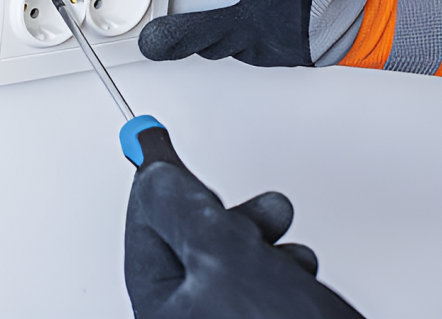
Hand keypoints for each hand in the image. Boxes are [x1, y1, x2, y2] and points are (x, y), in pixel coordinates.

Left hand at [125, 160, 365, 318]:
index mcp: (160, 308)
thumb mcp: (227, 258)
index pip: (145, 226)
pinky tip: (296, 269)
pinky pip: (255, 283)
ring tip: (281, 237)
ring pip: (226, 259)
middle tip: (239, 200)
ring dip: (255, 236)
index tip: (153, 140)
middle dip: (219, 212)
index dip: (158, 181)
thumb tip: (154, 170)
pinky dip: (276, 265)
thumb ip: (184, 208)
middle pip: (186, 241)